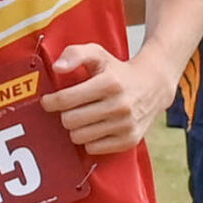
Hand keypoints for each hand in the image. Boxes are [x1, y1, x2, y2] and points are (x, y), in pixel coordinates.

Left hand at [43, 42, 164, 154]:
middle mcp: (120, 105)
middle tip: (70, 109)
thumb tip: (57, 67)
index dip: (51, 101)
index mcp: (110, 83)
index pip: (66, 99)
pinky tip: (96, 127)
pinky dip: (90, 140)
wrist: (153, 86)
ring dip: (76, 128)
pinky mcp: (129, 140)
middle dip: (65, 114)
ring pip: (79, 137)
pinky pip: (93, 148)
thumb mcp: (98, 54)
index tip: (48, 101)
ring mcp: (126, 125)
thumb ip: (75, 54)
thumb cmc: (118, 71)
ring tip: (83, 118)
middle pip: (70, 121)